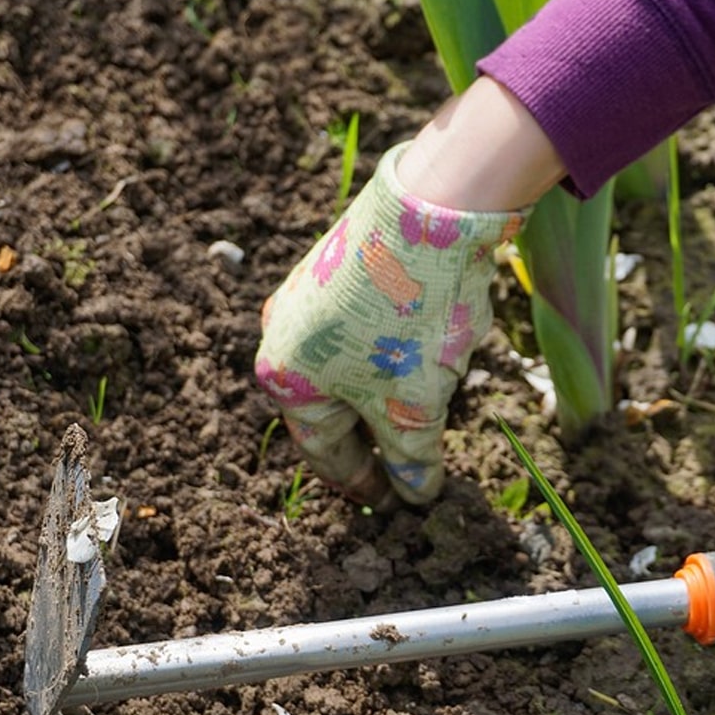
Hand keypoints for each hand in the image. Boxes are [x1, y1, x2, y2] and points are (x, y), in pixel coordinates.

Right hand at [255, 143, 528, 507]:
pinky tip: (429, 352)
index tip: (395, 504)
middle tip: (409, 466)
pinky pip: (363, 329)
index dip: (364, 484)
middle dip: (375, 438)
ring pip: (351, 366)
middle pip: (334, 408)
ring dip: (387, 393)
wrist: (431, 210)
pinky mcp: (340, 264)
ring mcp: (308, 294)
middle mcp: (283, 335)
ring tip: (428, 409)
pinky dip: (393, 353)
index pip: (325, 452)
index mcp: (285, 379)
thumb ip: (412, 460)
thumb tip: (416, 494)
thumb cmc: (409, 320)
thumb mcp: (414, 407)